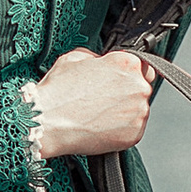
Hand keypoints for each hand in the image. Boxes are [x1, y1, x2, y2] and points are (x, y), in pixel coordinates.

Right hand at [26, 47, 155, 160]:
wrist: (47, 122)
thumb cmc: (58, 91)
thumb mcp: (75, 57)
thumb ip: (98, 57)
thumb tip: (102, 62)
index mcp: (126, 64)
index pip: (143, 65)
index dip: (128, 73)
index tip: (118, 80)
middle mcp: (138, 87)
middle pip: (141, 88)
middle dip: (126, 92)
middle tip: (103, 99)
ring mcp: (138, 112)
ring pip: (138, 110)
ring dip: (124, 111)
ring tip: (98, 114)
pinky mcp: (134, 134)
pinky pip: (133, 129)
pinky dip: (121, 129)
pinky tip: (101, 126)